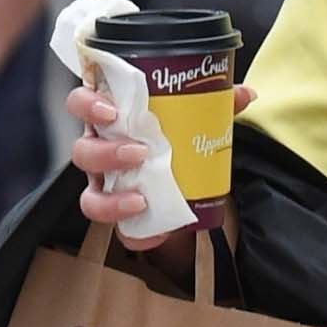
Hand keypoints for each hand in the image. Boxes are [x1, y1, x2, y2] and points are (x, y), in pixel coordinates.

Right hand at [69, 76, 256, 258]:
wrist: (183, 185)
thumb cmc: (173, 139)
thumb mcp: (193, 118)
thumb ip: (213, 104)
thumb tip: (245, 93)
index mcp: (110, 121)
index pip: (81, 104)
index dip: (87, 105)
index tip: (111, 110)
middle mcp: (100, 152)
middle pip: (80, 150)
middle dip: (106, 152)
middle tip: (139, 152)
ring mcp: (105, 187)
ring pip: (89, 195)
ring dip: (112, 199)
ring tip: (142, 197)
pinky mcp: (121, 217)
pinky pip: (117, 231)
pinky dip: (135, 234)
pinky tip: (157, 232)